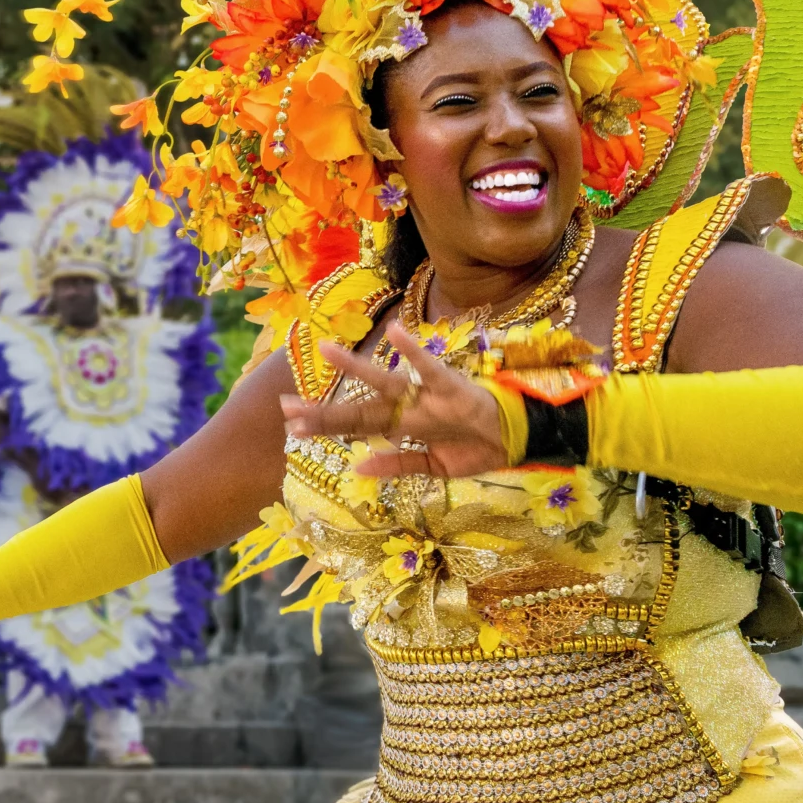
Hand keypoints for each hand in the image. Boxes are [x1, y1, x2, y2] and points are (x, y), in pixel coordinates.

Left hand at [275, 322, 510, 478]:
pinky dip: (413, 353)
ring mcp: (426, 397)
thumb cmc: (476, 447)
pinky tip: (393, 332)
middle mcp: (407, 408)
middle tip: (284, 407)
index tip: (289, 426)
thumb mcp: (434, 468)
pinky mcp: (452, 388)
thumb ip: (397, 466)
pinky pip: (430, 369)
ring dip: (355, 370)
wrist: (518, 441)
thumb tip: (358, 469)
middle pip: (358, 409)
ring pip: (385, 383)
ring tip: (325, 350)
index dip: (324, 426)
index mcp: (400, 425)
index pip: (354, 426)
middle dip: (323, 411)